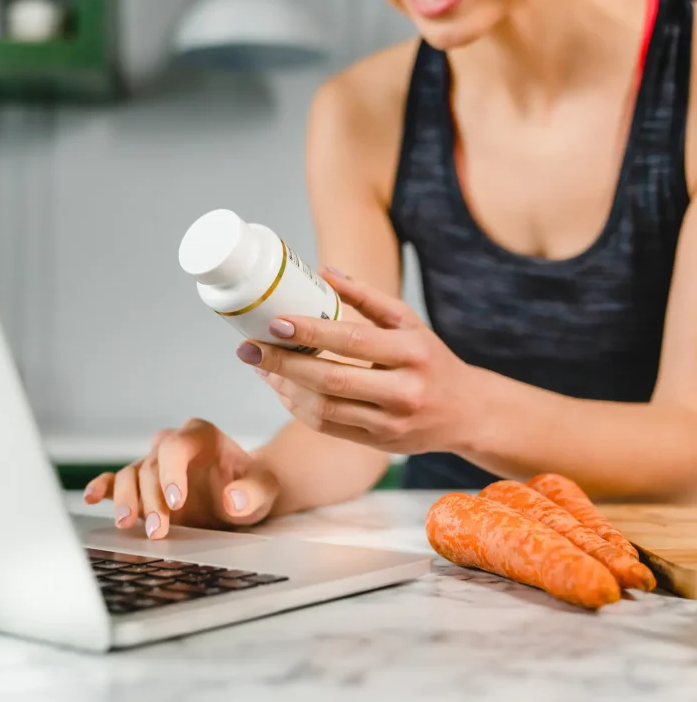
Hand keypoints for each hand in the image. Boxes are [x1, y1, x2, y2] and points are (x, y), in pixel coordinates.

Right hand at [82, 419, 279, 537]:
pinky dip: (102, 487)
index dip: (171, 472)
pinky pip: (116, 480)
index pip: (176, 446)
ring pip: (130, 473)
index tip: (176, 503)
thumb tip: (234, 498)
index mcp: (200, 435)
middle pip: (151, 465)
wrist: (245, 494)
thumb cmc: (254, 487)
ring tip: (128, 524)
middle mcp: (173, 444)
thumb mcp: (265, 490)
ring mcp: (155, 463)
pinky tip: (92, 498)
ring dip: (127, 500)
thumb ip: (254, 492)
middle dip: (152, 498)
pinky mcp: (143, 483)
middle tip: (159, 530)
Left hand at [237, 269, 475, 454]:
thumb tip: (323, 272)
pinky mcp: (379, 444)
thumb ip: (367, 297)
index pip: (353, 341)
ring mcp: (390, 423)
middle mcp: (403, 391)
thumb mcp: (409, 322)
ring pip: (324, 409)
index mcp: (412, 353)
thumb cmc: (432, 360)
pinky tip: (283, 389)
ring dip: (285, 388)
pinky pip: (328, 427)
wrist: (467, 413)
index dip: (310, 332)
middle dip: (283, 363)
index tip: (274, 322)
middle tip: (248, 349)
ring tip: (261, 369)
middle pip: (331, 379)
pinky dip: (299, 408)